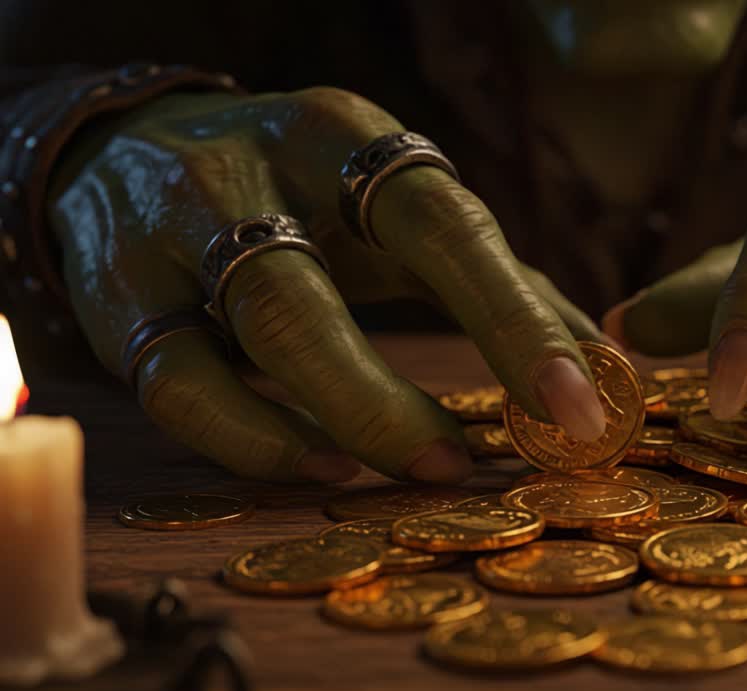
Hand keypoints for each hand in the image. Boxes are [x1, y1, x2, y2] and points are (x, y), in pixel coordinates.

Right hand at [48, 88, 607, 483]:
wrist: (126, 145)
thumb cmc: (301, 189)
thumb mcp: (395, 206)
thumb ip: (498, 276)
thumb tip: (601, 359)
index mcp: (347, 141)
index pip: (444, 226)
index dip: (514, 322)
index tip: (580, 406)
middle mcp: (253, 174)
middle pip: (322, 294)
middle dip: (402, 396)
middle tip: (475, 462)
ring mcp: (174, 234)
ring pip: (252, 338)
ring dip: (346, 416)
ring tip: (419, 466)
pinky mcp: (117, 300)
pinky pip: (180, 387)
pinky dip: (254, 440)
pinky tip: (322, 466)